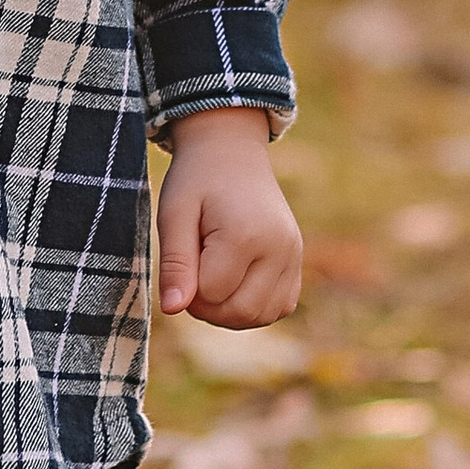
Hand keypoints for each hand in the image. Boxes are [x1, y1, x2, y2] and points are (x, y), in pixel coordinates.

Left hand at [155, 107, 302, 327]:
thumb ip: (175, 263)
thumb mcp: (174, 214)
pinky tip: (235, 282)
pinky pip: (279, 307)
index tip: (182, 257)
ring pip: (261, 316)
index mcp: (247, 235)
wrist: (233, 152)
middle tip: (191, 274)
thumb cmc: (197, 181)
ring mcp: (294, 256)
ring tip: (212, 276)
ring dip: (229, 310)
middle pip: (240, 312)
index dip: (187, 287)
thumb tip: (171, 310)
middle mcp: (280, 249)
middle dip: (207, 306)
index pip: (211, 295)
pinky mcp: (297, 262)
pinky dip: (253, 306)